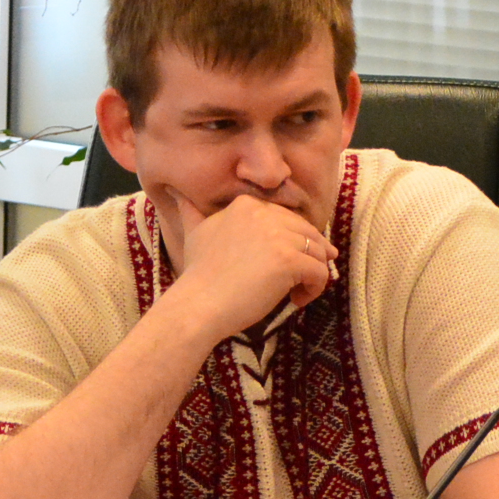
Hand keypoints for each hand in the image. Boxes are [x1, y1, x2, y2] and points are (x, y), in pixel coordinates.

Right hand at [160, 191, 335, 340]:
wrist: (198, 304)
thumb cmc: (198, 275)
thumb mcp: (194, 233)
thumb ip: (193, 212)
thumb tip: (178, 195)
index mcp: (246, 204)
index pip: (287, 218)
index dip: (292, 241)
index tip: (286, 262)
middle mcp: (264, 214)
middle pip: (307, 232)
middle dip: (310, 256)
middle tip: (301, 279)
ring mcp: (278, 237)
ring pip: (318, 251)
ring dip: (313, 274)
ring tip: (297, 292)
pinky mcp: (289, 261)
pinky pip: (320, 272)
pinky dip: (315, 288)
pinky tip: (298, 300)